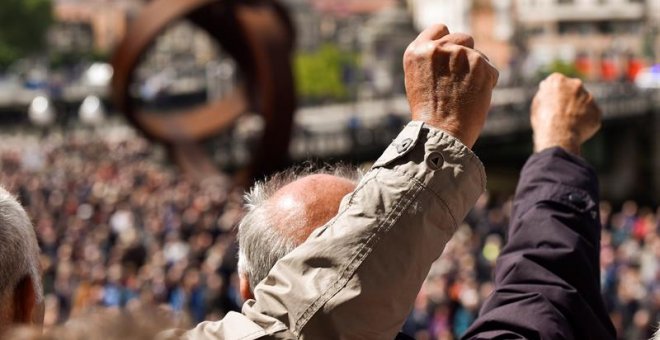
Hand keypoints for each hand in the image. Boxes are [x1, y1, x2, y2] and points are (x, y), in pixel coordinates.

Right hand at [403, 24, 498, 147]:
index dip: (447, 41)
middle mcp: (438, 48)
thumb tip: (451, 49)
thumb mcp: (417, 80)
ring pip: (479, 55)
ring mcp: (460, 54)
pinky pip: (491, 70)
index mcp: (417, 51)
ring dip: (476, 71)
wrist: (441, 133)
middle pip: (463, 38)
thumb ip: (431, 60)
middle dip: (465, 55)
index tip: (450, 56)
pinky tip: (475, 98)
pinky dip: (487, 83)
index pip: (439, 29)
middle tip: (460, 80)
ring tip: (465, 94)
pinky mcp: (480, 65)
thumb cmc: (429, 113)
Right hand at [531, 73, 601, 154]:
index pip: (556, 82)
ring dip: (578, 110)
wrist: (558, 136)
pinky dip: (585, 121)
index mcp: (558, 81)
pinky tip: (576, 129)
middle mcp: (576, 84)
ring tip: (568, 124)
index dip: (553, 93)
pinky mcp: (597, 111)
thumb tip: (547, 88)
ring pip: (584, 103)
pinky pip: (591, 116)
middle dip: (569, 99)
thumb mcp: (537, 104)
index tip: (551, 102)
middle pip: (573, 90)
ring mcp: (589, 98)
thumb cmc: (544, 120)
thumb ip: (545, 93)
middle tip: (560, 113)